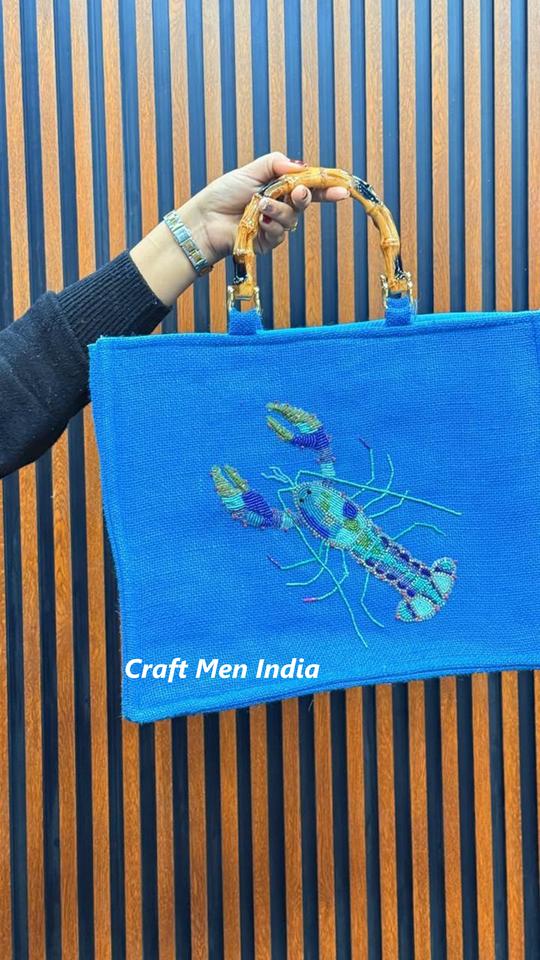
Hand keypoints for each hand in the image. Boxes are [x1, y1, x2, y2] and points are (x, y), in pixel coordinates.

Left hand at [179, 151, 349, 264]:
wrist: (204, 220)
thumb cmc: (222, 195)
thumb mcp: (251, 171)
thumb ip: (276, 164)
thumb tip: (301, 165)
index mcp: (277, 187)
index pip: (307, 186)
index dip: (325, 188)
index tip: (342, 189)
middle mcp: (279, 206)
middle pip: (304, 202)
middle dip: (306, 197)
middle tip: (300, 193)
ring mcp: (274, 225)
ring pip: (292, 218)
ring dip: (280, 211)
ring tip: (261, 206)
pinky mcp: (268, 242)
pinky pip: (280, 234)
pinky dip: (271, 224)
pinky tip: (258, 220)